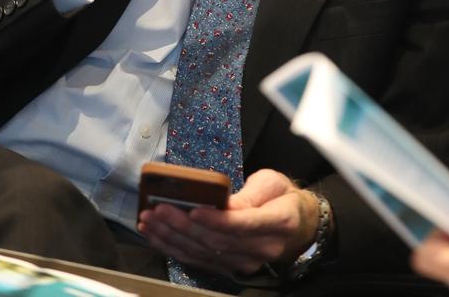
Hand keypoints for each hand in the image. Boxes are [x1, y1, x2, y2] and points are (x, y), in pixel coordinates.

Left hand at [138, 169, 320, 278]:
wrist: (298, 225)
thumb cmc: (284, 197)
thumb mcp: (273, 182)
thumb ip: (250, 193)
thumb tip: (223, 201)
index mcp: (278, 222)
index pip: (242, 225)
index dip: (216, 220)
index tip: (193, 209)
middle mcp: (261, 248)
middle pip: (217, 241)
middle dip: (183, 226)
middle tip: (158, 209)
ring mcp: (245, 262)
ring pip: (204, 253)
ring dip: (173, 238)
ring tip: (150, 221)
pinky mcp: (231, 266)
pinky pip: (200, 260)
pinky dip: (175, 248)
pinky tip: (158, 236)